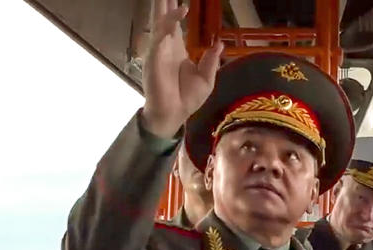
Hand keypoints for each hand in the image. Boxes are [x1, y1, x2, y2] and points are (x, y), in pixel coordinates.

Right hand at [140, 0, 223, 137]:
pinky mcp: (154, 59)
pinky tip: (176, 14)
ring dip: (164, 8)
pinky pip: (160, 38)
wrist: (174, 115)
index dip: (174, 9)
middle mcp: (165, 46)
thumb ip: (211, 61)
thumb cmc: (187, 99)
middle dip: (163, 2)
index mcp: (177, 49)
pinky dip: (167, 25)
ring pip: (160, 23)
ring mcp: (158, 51)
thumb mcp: (206, 79)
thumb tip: (219, 44)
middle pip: (163, 18)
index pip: (174, 23)